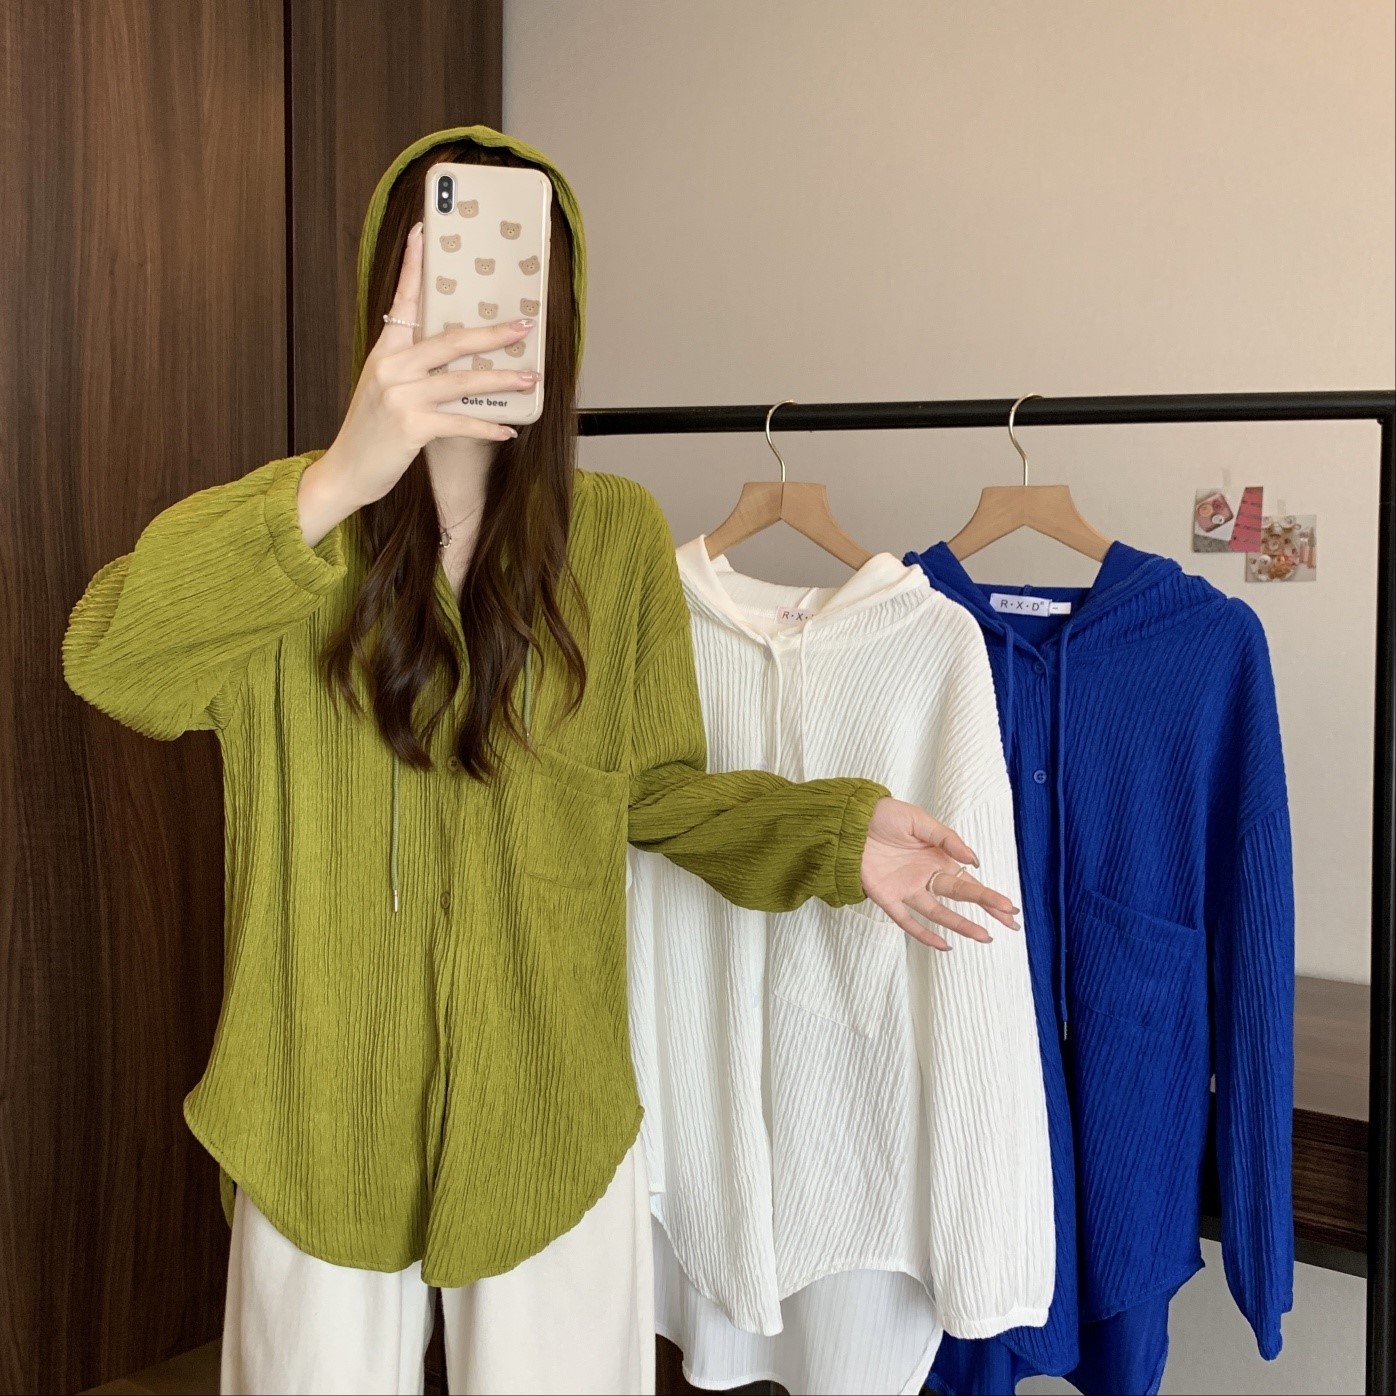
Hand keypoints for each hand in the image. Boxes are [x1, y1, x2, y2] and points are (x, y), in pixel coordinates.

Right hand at [298, 222, 540, 541]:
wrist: (345, 472)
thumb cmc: (370, 433)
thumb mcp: (383, 390)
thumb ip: (410, 369)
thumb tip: (454, 359)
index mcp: (384, 353)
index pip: (402, 301)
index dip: (413, 266)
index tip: (424, 233)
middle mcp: (390, 368)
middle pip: (448, 340)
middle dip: (491, 333)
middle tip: (524, 326)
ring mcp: (400, 397)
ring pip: (461, 381)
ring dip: (500, 380)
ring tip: (530, 378)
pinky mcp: (411, 428)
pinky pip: (460, 423)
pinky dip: (486, 427)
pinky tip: (508, 430)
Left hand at [860, 797, 1020, 951]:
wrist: (850, 819)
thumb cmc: (885, 816)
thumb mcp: (920, 821)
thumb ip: (947, 840)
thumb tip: (975, 861)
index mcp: (937, 858)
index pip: (969, 880)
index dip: (989, 895)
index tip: (1009, 907)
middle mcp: (925, 876)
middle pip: (961, 897)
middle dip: (986, 909)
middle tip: (1011, 922)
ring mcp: (907, 889)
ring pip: (939, 912)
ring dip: (961, 925)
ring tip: (985, 936)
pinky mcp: (886, 897)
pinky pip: (906, 920)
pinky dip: (923, 934)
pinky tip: (943, 945)